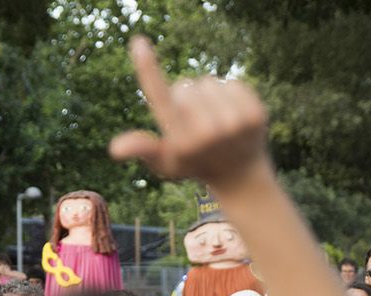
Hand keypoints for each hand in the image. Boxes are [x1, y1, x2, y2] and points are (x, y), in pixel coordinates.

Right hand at [108, 37, 269, 191]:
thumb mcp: (164, 163)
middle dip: (184, 98)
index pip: (160, 99)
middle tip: (193, 123)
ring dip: (206, 95)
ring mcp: (234, 125)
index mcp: (181, 143)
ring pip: (208, 83)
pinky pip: (231, 83)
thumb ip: (141, 149)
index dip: (147, 69)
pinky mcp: (255, 115)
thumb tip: (114, 148)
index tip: (138, 43)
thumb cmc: (193, 164)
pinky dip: (228, 94)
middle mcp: (208, 134)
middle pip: (185, 87)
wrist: (240, 176)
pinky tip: (230, 116)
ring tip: (213, 119)